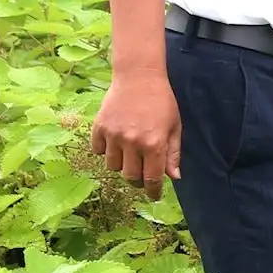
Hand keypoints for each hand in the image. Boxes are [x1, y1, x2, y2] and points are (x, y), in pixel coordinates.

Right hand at [90, 72, 180, 196]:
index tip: (154, 195)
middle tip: (143, 173)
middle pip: (131, 177)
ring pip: (113, 167)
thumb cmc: (162, 102)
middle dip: (138, 180)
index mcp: (154, 144)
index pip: (152, 179)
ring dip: (121, 165)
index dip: (153, 191)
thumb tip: (174, 177)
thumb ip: (173, 154)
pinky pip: (97, 151)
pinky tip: (115, 141)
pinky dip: (105, 151)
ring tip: (129, 153)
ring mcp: (113, 135)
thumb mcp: (175, 127)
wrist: (139, 76)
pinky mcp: (99, 127)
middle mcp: (132, 142)